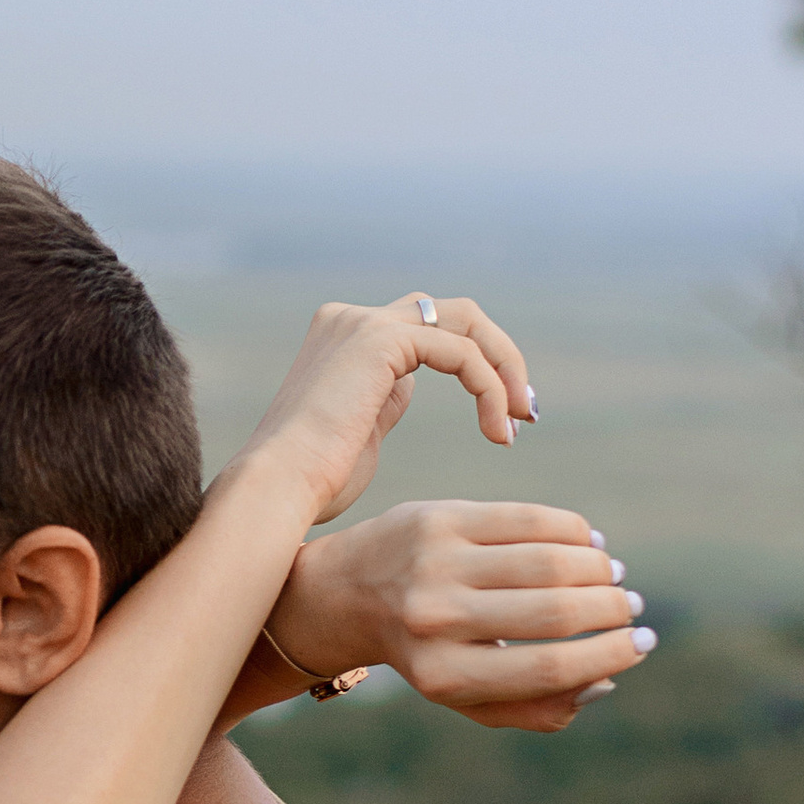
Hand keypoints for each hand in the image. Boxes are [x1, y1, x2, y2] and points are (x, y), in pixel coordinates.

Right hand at [231, 295, 532, 531]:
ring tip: (518, 422)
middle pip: (453, 313)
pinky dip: (489, 387)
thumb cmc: (312, 485)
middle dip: (500, 357)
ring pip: (465, 321)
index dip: (479, 365)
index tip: (506, 415)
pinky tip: (496, 429)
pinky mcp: (379, 340)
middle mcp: (350, 319)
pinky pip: (460, 352)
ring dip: (504, 370)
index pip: (430, 328)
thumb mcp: (356, 430)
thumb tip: (403, 390)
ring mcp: (362, 323)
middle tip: (525, 411)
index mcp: (344, 338)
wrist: (278, 490)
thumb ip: (380, 399)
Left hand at [271, 499, 652, 731]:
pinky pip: (527, 519)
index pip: (549, 667)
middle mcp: (436, 620)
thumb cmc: (423, 652)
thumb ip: (534, 706)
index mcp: (443, 675)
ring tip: (613, 577)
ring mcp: (436, 563)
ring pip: (547, 561)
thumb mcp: (465, 695)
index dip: (610, 655)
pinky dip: (571, 531)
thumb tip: (604, 683)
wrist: (344, 593)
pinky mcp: (439, 517)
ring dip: (597, 570)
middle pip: (555, 612)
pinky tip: (589, 545)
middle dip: (611, 610)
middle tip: (632, 607)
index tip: (643, 644)